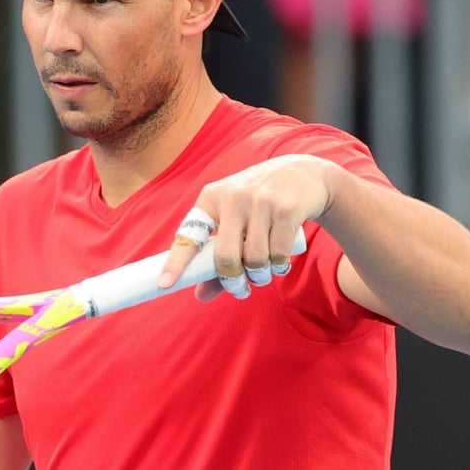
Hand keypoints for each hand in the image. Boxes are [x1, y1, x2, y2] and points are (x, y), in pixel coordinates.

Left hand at [158, 154, 336, 299]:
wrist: (303, 174)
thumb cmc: (259, 204)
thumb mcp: (234, 221)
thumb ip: (217, 258)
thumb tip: (200, 295)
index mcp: (211, 198)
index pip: (189, 234)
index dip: (176, 261)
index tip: (165, 284)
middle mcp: (233, 197)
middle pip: (225, 256)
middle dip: (232, 280)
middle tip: (240, 288)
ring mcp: (261, 202)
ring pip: (254, 259)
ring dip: (260, 276)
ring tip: (264, 273)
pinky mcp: (287, 210)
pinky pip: (278, 254)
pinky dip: (279, 267)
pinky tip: (280, 263)